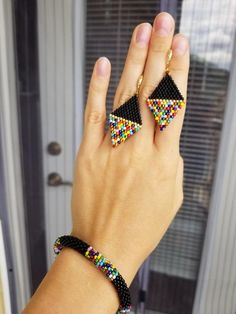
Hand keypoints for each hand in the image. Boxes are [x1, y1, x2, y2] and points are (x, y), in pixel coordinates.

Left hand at [71, 12, 188, 284]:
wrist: (107, 246)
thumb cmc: (140, 225)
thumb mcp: (172, 194)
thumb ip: (171, 159)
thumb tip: (167, 136)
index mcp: (165, 160)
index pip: (175, 104)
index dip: (179, 71)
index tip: (182, 46)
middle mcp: (140, 149)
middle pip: (152, 92)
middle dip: (159, 53)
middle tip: (164, 25)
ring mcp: (113, 149)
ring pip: (125, 97)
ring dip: (134, 62)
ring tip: (142, 34)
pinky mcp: (89, 153)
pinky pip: (93, 114)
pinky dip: (98, 87)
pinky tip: (104, 65)